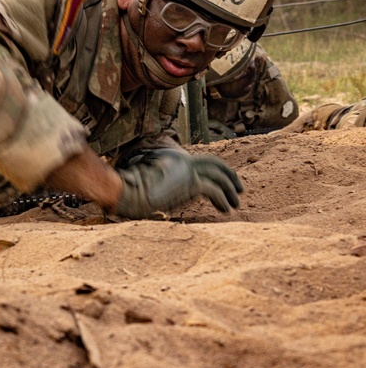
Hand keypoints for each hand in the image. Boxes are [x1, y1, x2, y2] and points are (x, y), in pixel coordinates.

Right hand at [114, 149, 242, 218]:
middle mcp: (184, 161)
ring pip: (220, 178)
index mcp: (175, 159)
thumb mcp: (150, 179)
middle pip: (216, 165)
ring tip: (235, 203)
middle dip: (230, 176)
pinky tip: (225, 209)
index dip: (217, 170)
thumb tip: (169, 189)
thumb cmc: (132, 190)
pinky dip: (223, 200)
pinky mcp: (191, 184)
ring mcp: (188, 171)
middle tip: (239, 189)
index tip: (223, 181)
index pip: (203, 161)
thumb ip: (164, 179)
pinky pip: (215, 191)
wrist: (129, 192)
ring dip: (230, 191)